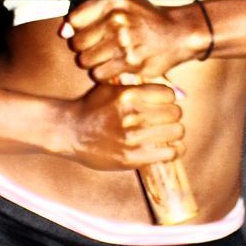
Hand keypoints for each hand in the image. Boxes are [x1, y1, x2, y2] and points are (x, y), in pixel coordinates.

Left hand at [63, 0, 200, 80]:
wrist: (176, 33)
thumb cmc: (144, 19)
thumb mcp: (120, 2)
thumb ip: (89, 12)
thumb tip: (63, 32)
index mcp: (112, 1)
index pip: (74, 19)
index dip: (77, 29)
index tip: (88, 32)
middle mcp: (117, 19)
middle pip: (78, 43)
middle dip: (84, 47)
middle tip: (99, 47)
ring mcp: (124, 41)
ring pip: (86, 60)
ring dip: (93, 62)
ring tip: (107, 56)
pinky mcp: (130, 62)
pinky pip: (99, 74)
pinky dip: (103, 73)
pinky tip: (114, 66)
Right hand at [65, 80, 184, 171]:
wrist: (69, 131)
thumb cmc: (92, 107)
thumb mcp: (112, 88)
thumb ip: (139, 87)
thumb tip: (175, 93)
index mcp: (127, 94)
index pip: (169, 94)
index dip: (169, 99)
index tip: (165, 104)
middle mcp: (131, 115)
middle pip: (175, 113)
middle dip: (173, 116)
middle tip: (167, 120)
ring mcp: (132, 138)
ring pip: (176, 133)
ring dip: (175, 133)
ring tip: (169, 134)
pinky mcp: (132, 158)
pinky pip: (169, 154)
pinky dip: (174, 150)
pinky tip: (169, 148)